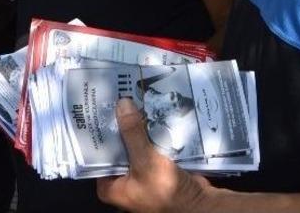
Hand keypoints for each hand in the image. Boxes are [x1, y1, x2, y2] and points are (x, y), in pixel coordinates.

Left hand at [96, 98, 212, 212]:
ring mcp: (142, 175)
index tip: (102, 108)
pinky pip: (151, 147)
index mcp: (111, 187)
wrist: (201, 206)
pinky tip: (153, 113)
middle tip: (119, 98)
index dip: (100, 131)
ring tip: (135, 101)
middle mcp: (123, 182)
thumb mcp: (145, 161)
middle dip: (122, 126)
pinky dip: (153, 134)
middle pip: (118, 147)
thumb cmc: (166, 191)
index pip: (98, 154)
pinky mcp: (158, 169)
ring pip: (136, 145)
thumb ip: (132, 133)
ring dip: (138, 128)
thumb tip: (121, 104)